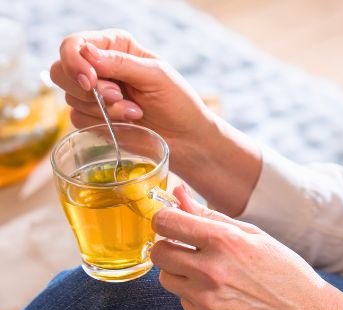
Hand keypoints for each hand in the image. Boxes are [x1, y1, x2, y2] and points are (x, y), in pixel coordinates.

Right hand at [51, 29, 210, 151]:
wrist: (187, 139)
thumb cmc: (178, 102)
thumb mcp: (156, 76)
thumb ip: (122, 63)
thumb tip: (87, 53)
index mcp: (115, 46)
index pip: (75, 44)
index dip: (74, 61)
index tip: (91, 81)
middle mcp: (100, 66)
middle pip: (61, 70)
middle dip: (87, 89)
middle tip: (118, 96)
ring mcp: (94, 93)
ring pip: (70, 97)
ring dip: (104, 109)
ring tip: (136, 112)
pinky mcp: (93, 117)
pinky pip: (78, 118)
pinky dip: (103, 123)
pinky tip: (130, 123)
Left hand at [151, 186, 342, 309]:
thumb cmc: (284, 271)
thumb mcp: (253, 235)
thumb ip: (211, 216)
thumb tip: (179, 195)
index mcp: (224, 241)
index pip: (165, 222)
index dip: (166, 220)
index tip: (172, 223)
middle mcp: (210, 271)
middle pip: (158, 253)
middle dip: (170, 247)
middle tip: (191, 250)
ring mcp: (206, 301)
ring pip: (167, 279)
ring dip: (181, 273)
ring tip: (212, 274)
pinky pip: (184, 303)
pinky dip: (196, 297)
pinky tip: (224, 295)